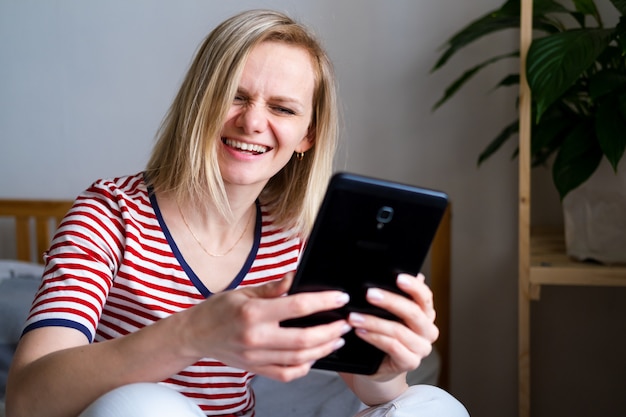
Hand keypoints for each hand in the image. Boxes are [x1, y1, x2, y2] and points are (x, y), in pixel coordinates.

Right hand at [183, 273, 350, 380]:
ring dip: (323, 350)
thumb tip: (296, 277)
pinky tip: (315, 357)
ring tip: (337, 338)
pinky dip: (304, 367)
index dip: (323, 302)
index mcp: (253, 313)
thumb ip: (273, 287)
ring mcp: (255, 357)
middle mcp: (255, 337)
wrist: (195, 334)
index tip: (340, 298)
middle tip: (345, 323)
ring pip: (299, 360)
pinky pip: (286, 374)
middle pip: (303, 339)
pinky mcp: (255, 369)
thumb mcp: (244, 290)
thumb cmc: (219, 310)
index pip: (296, 307)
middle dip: (330, 331)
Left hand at [347, 273, 437, 381]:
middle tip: (369, 294)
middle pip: (412, 312)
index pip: (425, 296)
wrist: (379, 367)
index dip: (413, 286)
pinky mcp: (410, 362)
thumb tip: (389, 271)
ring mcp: (421, 348)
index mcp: (426, 313)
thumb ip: (393, 295)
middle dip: (389, 301)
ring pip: (398, 330)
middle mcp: (428, 330)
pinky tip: (360, 331)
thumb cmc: (383, 334)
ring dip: (373, 322)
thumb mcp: (387, 313)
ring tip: (354, 317)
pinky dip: (373, 337)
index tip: (397, 277)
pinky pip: (392, 346)